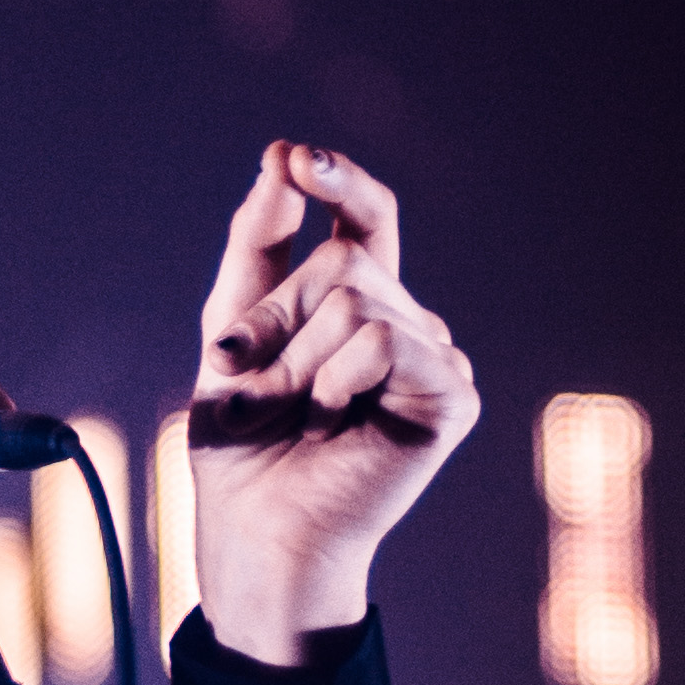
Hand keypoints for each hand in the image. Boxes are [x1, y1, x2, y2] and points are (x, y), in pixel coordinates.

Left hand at [184, 145, 477, 660]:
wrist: (254, 530)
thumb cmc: (243, 444)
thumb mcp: (232, 330)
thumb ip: (260, 246)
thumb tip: (282, 155)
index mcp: (360, 305)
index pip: (367, 219)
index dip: (340, 181)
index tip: (295, 157)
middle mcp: (405, 323)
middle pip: (343, 260)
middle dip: (274, 318)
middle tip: (242, 381)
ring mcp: (434, 358)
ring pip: (358, 300)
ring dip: (294, 362)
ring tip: (281, 414)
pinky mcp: (452, 397)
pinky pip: (386, 342)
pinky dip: (337, 381)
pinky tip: (333, 424)